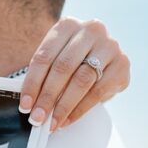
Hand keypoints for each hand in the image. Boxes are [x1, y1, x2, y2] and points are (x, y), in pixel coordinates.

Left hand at [19, 17, 130, 131]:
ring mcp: (109, 46)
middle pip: (63, 68)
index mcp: (67, 25)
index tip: (25, 105)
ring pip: (81, 80)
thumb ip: (44, 76)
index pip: (44, 57)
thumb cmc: (73, 60)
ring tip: (52, 123)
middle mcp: (91, 30)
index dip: (32, 83)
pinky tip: (69, 119)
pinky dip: (80, 109)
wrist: (102, 57)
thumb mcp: (56, 58)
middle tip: (37, 117)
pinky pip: (98, 91)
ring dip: (64, 106)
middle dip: (47, 97)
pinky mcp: (122, 64)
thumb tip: (29, 104)